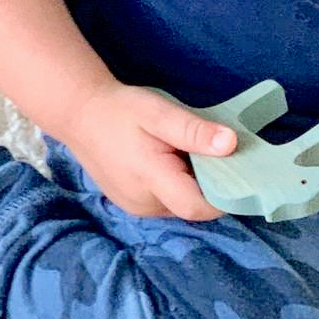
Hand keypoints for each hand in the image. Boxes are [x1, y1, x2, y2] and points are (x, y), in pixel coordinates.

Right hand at [62, 82, 236, 220]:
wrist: (80, 115)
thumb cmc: (120, 110)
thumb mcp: (159, 113)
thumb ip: (194, 131)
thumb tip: (231, 144)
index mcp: (151, 181)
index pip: (198, 207)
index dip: (224, 195)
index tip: (238, 170)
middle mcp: (144, 204)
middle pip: (193, 206)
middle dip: (210, 185)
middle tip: (213, 152)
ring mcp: (137, 208)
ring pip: (181, 205)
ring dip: (193, 185)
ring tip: (188, 154)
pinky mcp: (134, 205)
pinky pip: (167, 202)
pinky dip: (178, 185)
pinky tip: (173, 161)